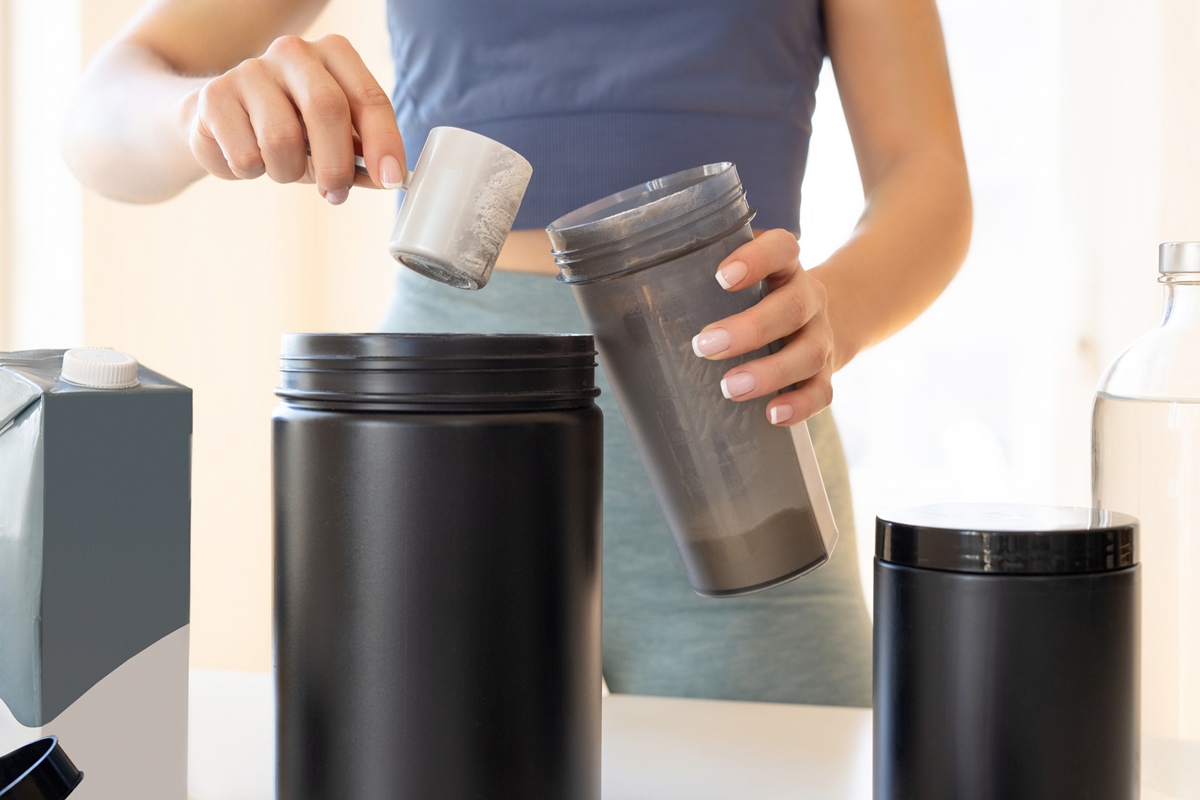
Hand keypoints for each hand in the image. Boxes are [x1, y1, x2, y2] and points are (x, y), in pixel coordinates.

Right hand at [185, 34, 405, 203]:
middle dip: (336, 163)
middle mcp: (294, 52)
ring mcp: (251, 69)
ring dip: (289, 171)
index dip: (384, 141)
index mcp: (334, 54)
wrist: (222, 122)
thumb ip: (363, 157)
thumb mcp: (333, 141)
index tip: (391, 179)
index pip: (369, 96)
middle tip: (335, 193)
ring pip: (283, 139)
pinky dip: (254, 171)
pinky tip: (250, 158)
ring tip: (283, 168)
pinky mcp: (215, 95)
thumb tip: (389, 177)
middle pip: (326, 108)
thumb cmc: (291, 130)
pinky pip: (246, 154)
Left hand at [690, 229, 833, 425]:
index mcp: (785, 267)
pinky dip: (799, 405)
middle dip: (750, 329)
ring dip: (769, 373)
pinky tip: (771, 415)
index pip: (782, 249)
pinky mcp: (825, 372)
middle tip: (705, 346)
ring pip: (808, 353)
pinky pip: (821, 391)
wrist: (821, 318)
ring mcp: (820, 336)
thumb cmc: (759, 298)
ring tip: (730, 389)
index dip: (757, 259)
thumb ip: (696, 282)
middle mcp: (809, 298)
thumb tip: (620, 310)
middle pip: (792, 308)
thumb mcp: (739, 280)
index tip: (722, 277)